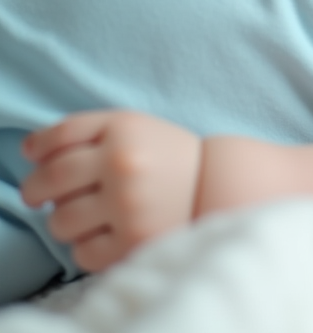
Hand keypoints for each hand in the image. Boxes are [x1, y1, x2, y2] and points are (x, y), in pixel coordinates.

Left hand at [20, 110, 202, 271]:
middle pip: (49, 182)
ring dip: (65, 220)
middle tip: (47, 197)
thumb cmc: (163, 154)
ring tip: (88, 215)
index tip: (40, 164)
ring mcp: (129, 205)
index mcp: (123, 131)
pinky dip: (87, 246)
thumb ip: (79, 129)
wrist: (216, 184)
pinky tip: (106, 234)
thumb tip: (29, 151)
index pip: (56, 139)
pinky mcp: (135, 240)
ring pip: (60, 222)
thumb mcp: (130, 125)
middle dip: (38, 191)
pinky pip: (82, 253)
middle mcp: (125, 166)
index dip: (38, 153)